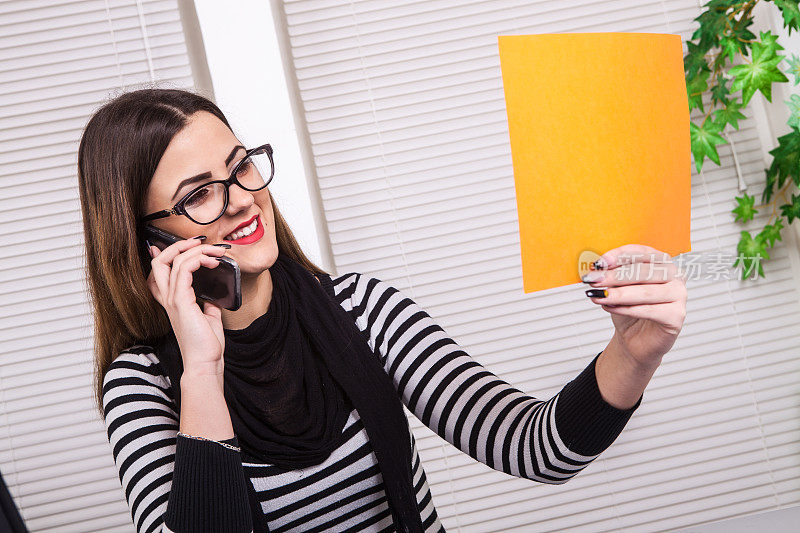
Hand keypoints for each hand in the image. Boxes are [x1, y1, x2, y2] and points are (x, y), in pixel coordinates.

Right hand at [147, 237, 228, 375]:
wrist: (205, 362)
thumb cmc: (206, 345)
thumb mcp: (208, 318)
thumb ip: (207, 305)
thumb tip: (213, 297)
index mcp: (172, 301)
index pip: (159, 271)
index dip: (167, 253)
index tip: (188, 244)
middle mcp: (168, 298)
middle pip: (160, 261)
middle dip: (179, 245)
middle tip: (202, 242)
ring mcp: (172, 299)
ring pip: (174, 260)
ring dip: (198, 250)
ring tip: (216, 252)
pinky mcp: (181, 301)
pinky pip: (184, 270)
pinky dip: (198, 260)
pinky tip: (212, 262)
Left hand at [583, 244, 686, 368]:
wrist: (636, 338)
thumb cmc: (629, 308)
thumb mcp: (618, 287)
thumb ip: (611, 275)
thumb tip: (597, 269)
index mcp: (661, 261)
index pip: (641, 252)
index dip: (619, 256)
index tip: (599, 263)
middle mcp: (675, 275)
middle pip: (643, 272)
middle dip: (614, 276)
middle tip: (593, 280)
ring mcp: (679, 295)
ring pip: (645, 292)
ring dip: (618, 294)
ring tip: (598, 296)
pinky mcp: (676, 315)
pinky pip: (649, 310)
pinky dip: (626, 309)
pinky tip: (610, 308)